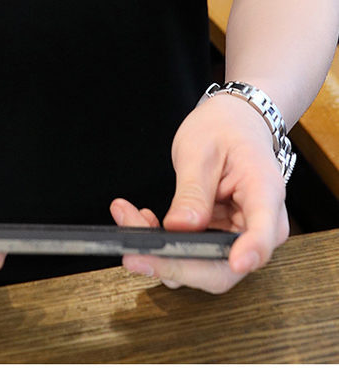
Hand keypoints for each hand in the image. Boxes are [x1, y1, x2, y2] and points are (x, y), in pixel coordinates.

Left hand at [110, 94, 288, 292]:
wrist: (233, 124)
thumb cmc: (223, 130)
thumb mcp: (201, 149)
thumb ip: (192, 191)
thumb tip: (180, 227)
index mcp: (264, 194)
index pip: (265, 233)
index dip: (251, 252)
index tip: (235, 263)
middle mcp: (258, 227)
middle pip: (223, 268)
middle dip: (175, 263)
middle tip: (133, 249)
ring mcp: (239, 239)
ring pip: (201, 268)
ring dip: (160, 254)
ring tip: (127, 216)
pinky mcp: (219, 241)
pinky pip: (192, 256)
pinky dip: (163, 245)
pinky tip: (142, 219)